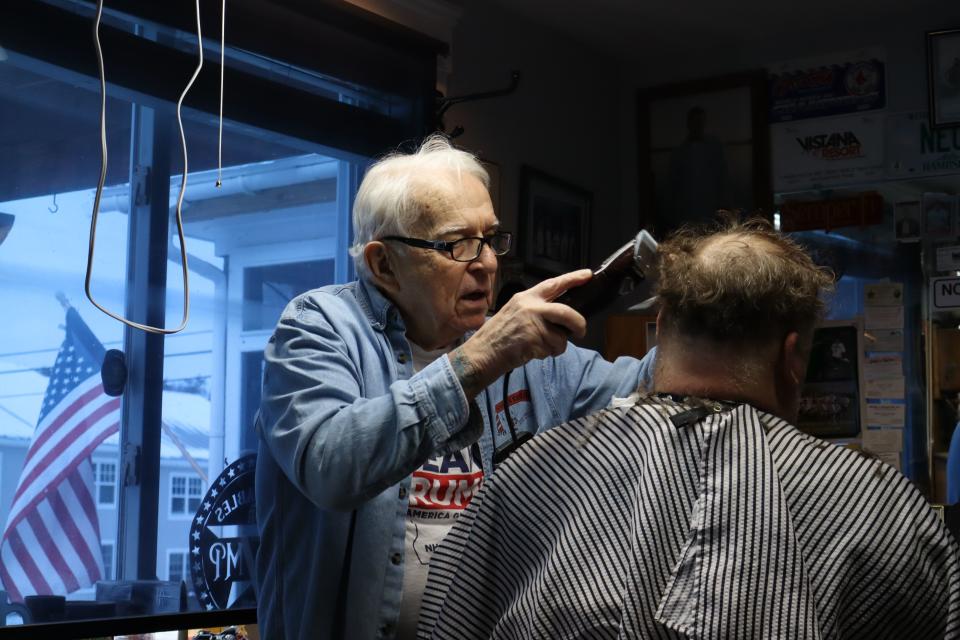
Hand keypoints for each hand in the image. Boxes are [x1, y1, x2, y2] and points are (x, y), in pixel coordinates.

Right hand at [448, 269, 591, 397]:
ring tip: (540, 348)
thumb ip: (535, 311)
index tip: (588, 274)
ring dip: (556, 347)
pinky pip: (553, 349)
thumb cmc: (498, 337)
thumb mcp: (514, 314)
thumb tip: (560, 317)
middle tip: (580, 331)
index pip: (553, 284)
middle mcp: (530, 306)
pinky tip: (532, 353)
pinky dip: (547, 354)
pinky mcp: (533, 339)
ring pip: (561, 336)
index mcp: (525, 297)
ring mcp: (532, 323)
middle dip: (578, 323)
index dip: (572, 279)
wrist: (481, 353)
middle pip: (566, 312)